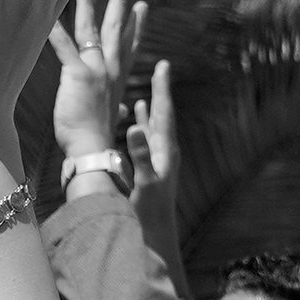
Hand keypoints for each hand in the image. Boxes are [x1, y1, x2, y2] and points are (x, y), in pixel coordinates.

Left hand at [49, 0, 148, 172]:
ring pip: (92, 29)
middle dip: (118, 2)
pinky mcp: (78, 76)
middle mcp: (111, 70)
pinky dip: (57, 31)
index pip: (129, 47)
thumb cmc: (96, 141)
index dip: (136, 26)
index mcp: (117, 80)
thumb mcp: (109, 120)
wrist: (93, 153)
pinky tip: (49, 16)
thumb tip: (122, 112)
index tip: (141, 8)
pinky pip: (65, 48)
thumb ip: (114, 109)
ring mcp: (96, 70)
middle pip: (116, 29)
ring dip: (91, 3)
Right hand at [124, 53, 179, 259]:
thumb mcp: (144, 180)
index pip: (163, 112)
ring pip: (154, 126)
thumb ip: (139, 154)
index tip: (163, 65)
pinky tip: (135, 120)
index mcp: (164, 150)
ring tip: (149, 90)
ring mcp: (158, 159)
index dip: (162, 88)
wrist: (156, 234)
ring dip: (150, 108)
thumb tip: (134, 127)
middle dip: (159, 91)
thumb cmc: (149, 210)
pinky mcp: (150, 168)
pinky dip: (141, 125)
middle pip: (161, 114)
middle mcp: (164, 151)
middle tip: (160, 68)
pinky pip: (145, 139)